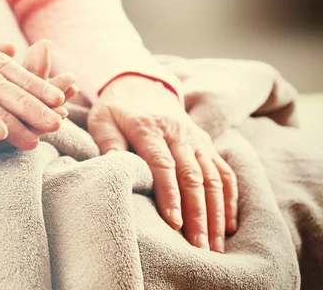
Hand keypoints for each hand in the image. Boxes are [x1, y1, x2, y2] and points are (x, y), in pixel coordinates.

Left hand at [88, 75, 237, 252]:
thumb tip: (114, 165)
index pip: (163, 165)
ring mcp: (196, 138)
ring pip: (213, 178)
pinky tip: (229, 225)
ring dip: (216, 213)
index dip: (170, 194)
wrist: (140, 84)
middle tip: (199, 247)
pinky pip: (224, 172)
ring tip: (215, 246)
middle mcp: (178, 133)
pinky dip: (230, 199)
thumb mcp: (102, 119)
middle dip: (198, 214)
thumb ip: (108, 141)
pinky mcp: (207, 144)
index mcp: (149, 128)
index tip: (174, 223)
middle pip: (193, 176)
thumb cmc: (116, 108)